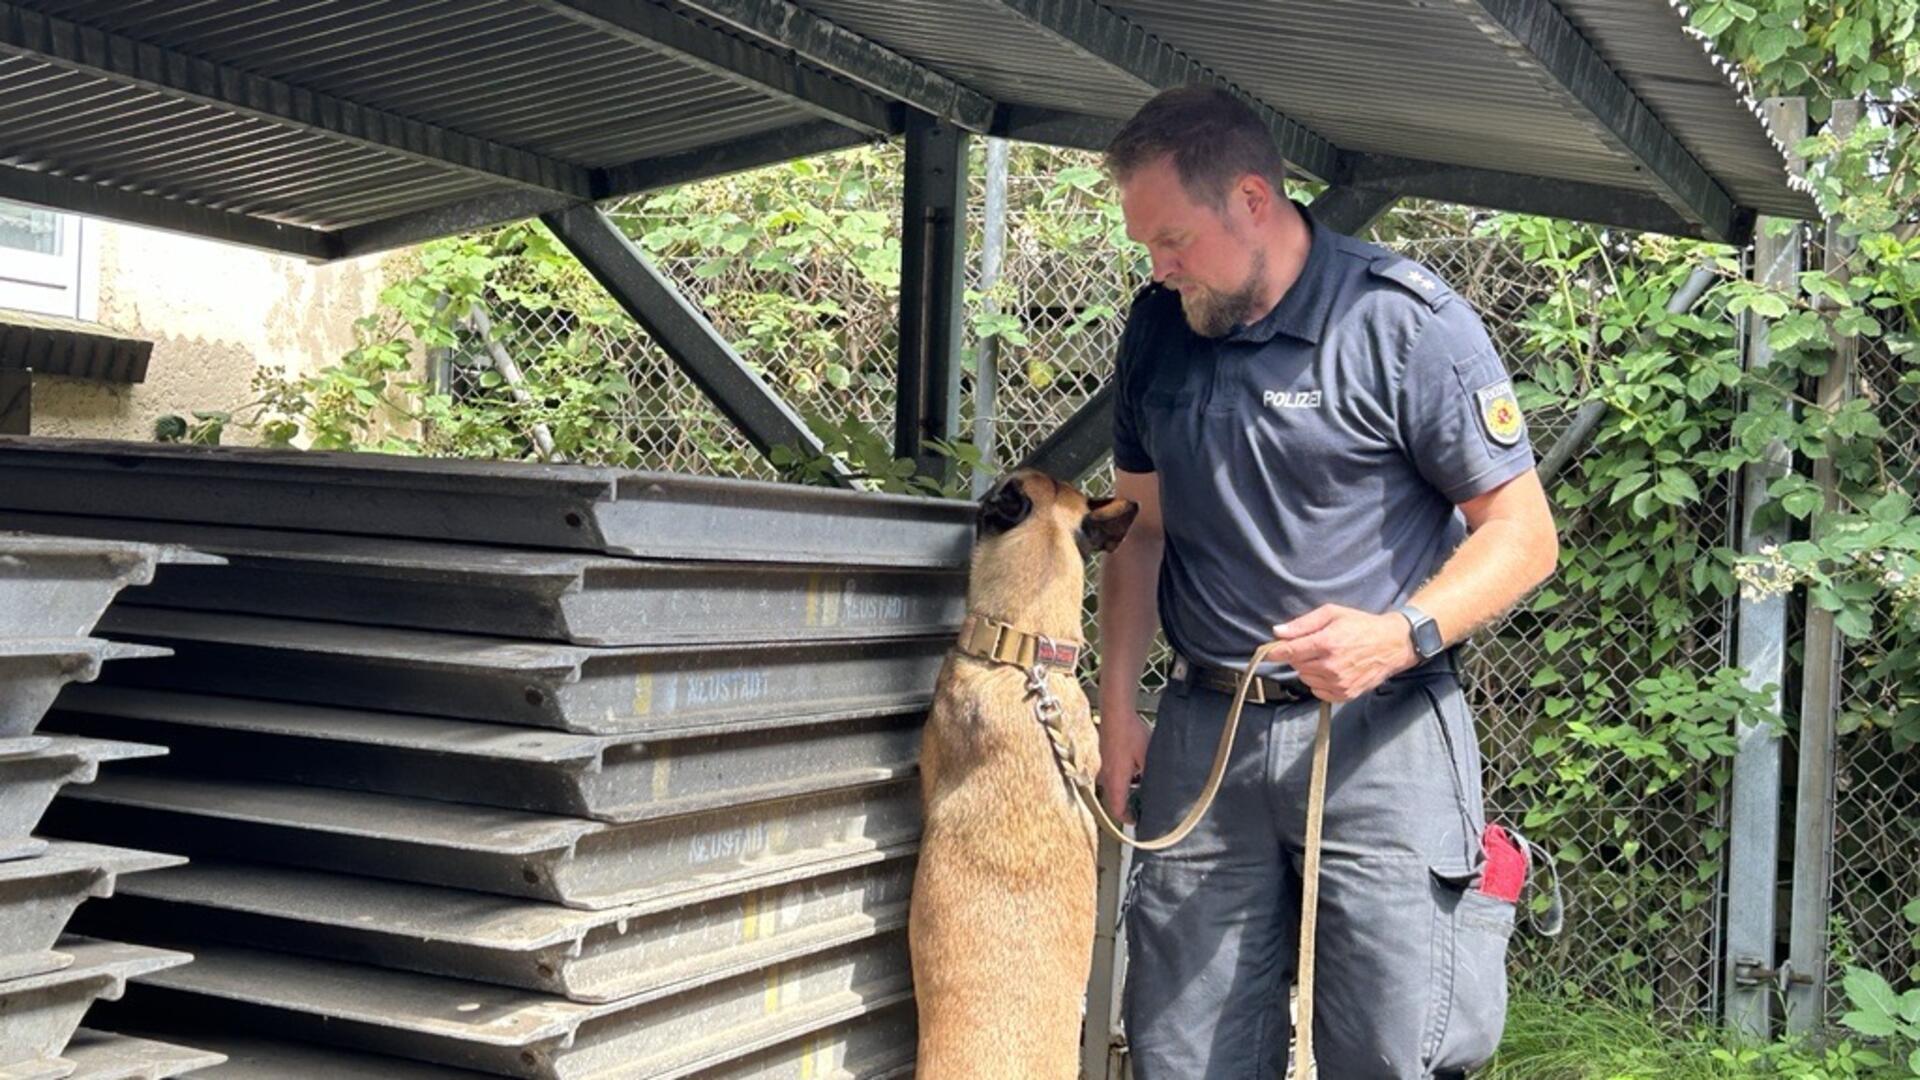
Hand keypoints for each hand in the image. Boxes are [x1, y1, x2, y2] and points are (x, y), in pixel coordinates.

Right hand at [1096, 706, 1150, 824]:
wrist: (1116, 712)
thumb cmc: (1130, 733)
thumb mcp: (1147, 757)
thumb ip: (1149, 776)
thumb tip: (1155, 788)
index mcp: (1116, 780)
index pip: (1117, 809)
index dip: (1126, 819)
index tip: (1137, 822)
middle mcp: (1106, 776)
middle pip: (1114, 799)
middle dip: (1128, 805)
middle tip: (1143, 806)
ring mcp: (1103, 765)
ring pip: (1114, 785)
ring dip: (1126, 789)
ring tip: (1143, 785)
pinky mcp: (1105, 755)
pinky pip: (1112, 773)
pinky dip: (1124, 776)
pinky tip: (1137, 766)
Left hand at [1268, 605, 1418, 702]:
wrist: (1392, 644)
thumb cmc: (1361, 625)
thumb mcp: (1333, 613)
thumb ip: (1303, 623)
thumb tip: (1278, 632)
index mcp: (1327, 643)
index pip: (1290, 652)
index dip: (1276, 652)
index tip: (1269, 652)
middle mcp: (1332, 666)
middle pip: (1297, 665)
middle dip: (1299, 656)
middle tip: (1312, 646)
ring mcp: (1339, 682)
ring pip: (1306, 679)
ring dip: (1309, 669)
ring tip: (1325, 657)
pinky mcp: (1345, 694)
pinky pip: (1318, 692)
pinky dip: (1319, 682)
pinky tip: (1331, 671)